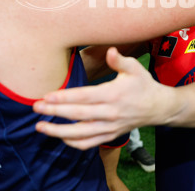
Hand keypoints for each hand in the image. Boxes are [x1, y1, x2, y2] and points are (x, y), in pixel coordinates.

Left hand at [33, 47, 170, 149]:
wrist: (159, 108)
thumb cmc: (143, 84)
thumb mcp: (135, 68)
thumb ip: (120, 60)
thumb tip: (110, 51)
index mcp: (113, 94)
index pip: (84, 97)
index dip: (64, 98)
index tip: (46, 96)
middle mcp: (110, 113)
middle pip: (77, 116)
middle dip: (54, 112)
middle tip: (35, 108)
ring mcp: (110, 128)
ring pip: (80, 134)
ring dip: (58, 132)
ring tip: (40, 126)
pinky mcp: (110, 136)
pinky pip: (88, 144)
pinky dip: (72, 143)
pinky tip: (59, 136)